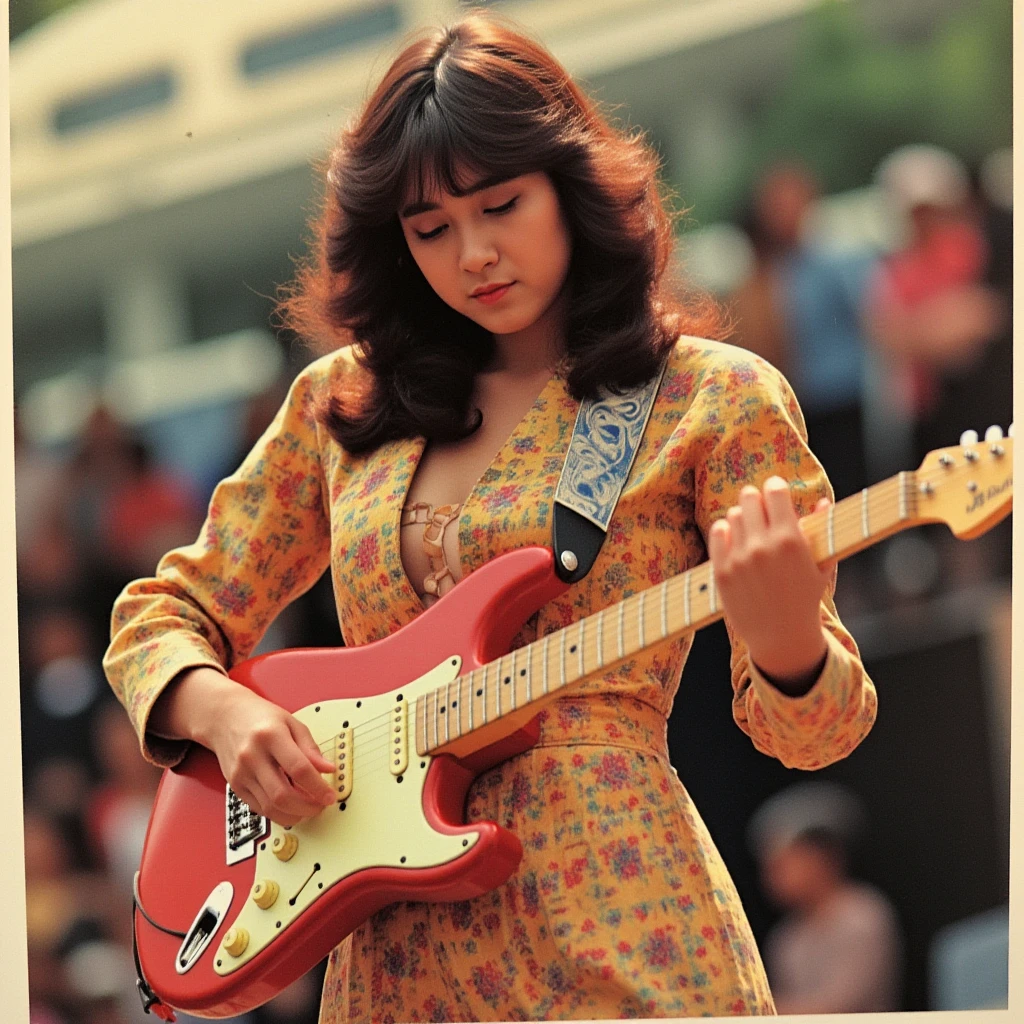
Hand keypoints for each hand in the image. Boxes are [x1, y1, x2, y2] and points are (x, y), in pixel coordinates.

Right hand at [161, 667, 336, 825]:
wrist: (225, 717)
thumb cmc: (260, 717)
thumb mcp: (291, 723)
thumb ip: (310, 748)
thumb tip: (328, 770)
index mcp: (271, 735)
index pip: (299, 769)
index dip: (318, 787)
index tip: (330, 795)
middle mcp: (252, 756)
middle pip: (282, 794)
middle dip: (307, 807)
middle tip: (321, 806)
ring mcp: (241, 773)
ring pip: (270, 807)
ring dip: (294, 814)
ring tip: (308, 808)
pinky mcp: (235, 786)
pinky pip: (259, 808)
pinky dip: (278, 812)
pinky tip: (290, 806)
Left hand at [707, 477, 832, 690]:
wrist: (782, 637)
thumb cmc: (806, 598)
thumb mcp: (821, 566)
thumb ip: (822, 529)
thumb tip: (823, 500)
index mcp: (791, 541)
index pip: (774, 492)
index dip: (776, 488)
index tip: (776, 490)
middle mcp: (763, 547)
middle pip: (749, 498)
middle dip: (757, 500)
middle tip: (762, 508)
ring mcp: (739, 560)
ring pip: (732, 515)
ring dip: (742, 517)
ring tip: (752, 530)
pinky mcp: (722, 572)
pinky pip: (717, 533)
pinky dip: (725, 531)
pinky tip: (735, 538)